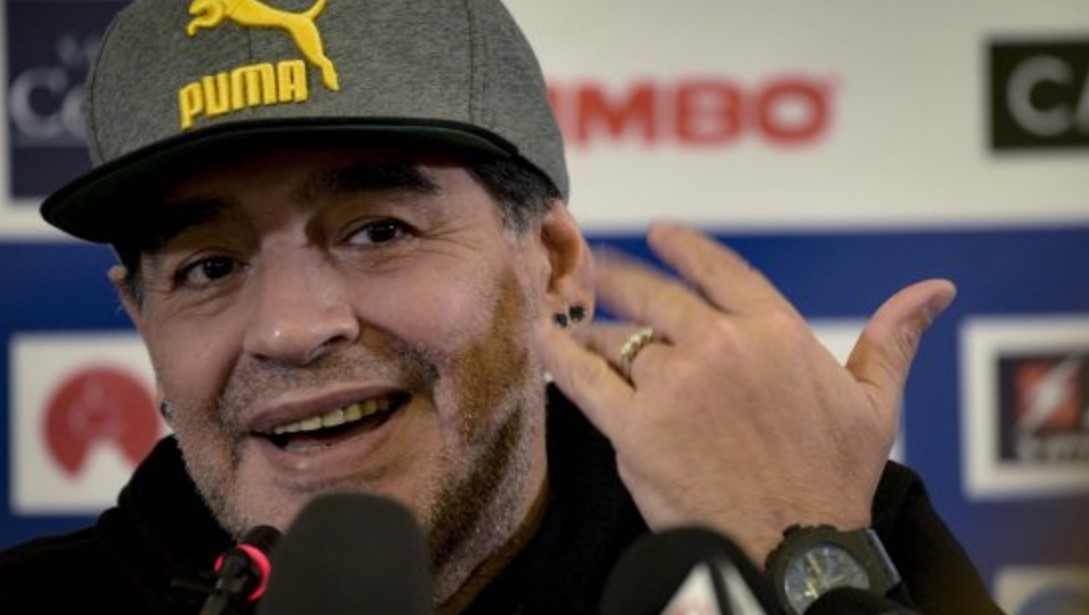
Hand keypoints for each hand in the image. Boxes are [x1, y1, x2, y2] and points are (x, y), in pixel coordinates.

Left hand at [537, 221, 955, 563]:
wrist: (795, 550)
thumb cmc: (835, 480)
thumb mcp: (875, 404)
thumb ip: (893, 338)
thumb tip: (934, 290)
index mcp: (776, 331)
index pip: (718, 268)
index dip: (682, 245)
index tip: (658, 232)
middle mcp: (720, 345)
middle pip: (654, 293)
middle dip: (620, 276)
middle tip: (595, 265)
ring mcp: (674, 383)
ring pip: (617, 336)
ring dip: (592, 327)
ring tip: (573, 320)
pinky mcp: (634, 426)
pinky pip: (582, 376)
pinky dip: (557, 353)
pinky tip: (542, 336)